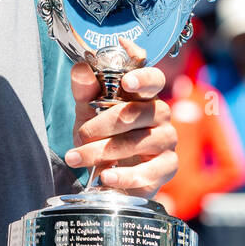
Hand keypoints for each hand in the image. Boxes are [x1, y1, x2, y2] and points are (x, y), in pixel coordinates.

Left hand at [65, 37, 177, 197]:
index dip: (142, 77)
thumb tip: (80, 68)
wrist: (107, 174)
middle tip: (81, 134)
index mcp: (144, 94)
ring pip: (138, 142)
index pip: (153, 78)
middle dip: (103, 125)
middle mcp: (160, 114)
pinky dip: (123, 176)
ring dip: (103, 151)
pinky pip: (148, 171)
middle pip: (137, 112)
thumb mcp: (87, 111)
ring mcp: (166, 140)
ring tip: (76, 158)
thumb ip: (84, 90)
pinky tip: (105, 177)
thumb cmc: (102, 136)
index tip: (126, 81)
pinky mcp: (167, 166)